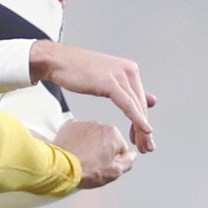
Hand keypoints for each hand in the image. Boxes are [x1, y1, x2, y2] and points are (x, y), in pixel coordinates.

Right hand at [29, 42, 155, 151]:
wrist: (57, 61)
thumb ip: (126, 91)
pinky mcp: (110, 82)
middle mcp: (129, 70)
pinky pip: (127, 105)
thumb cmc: (76, 71)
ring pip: (136, 107)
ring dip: (142, 129)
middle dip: (144, 129)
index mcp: (129, 70)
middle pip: (141, 105)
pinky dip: (137, 119)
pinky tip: (144, 130)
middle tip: (147, 147)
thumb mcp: (106, 81)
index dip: (143, 121)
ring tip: (144, 145)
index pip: (140, 100)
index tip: (144, 138)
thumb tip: (150, 100)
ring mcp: (120, 75)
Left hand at [58, 117, 135, 189]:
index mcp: (113, 134)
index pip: (121, 148)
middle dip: (102, 150)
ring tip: (81, 158)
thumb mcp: (114, 172)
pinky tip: (74, 151)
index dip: (114, 160)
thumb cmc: (85, 170)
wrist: (60, 167)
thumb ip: (128, 162)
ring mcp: (84, 124)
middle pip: (107, 140)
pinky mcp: (70, 126)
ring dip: (89, 144)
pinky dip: (77, 140)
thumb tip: (132, 156)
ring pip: (92, 135)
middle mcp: (100, 124)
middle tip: (92, 163)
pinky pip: (77, 132)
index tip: (104, 166)